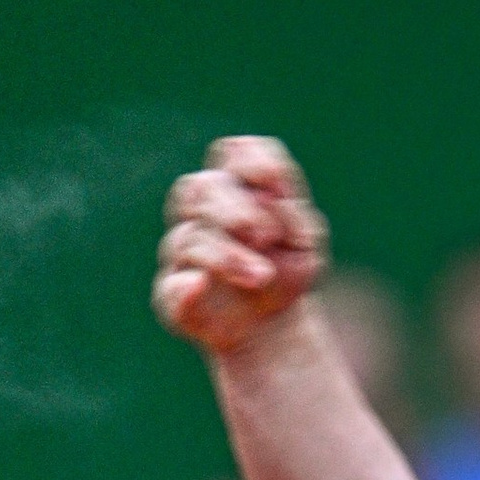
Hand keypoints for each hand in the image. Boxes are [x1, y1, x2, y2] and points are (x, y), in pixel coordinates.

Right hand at [153, 136, 329, 355]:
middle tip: (266, 235)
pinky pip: (172, 284)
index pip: (233, 154)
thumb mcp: (306, 244)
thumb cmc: (288, 271)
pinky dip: (185, 284)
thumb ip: (294, 219)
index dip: (252, 163)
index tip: (278, 187)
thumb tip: (262, 216)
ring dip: (230, 255)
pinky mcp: (173, 291)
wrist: (272, 325)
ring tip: (262, 276)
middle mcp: (202, 211)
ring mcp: (183, 249)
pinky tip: (201, 284)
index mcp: (237, 187)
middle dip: (236, 209)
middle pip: (203, 187)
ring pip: (191, 236)